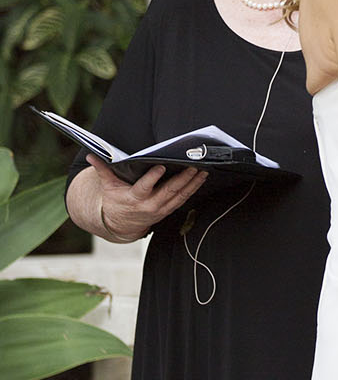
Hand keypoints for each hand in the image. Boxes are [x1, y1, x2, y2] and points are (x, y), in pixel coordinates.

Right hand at [87, 155, 206, 240]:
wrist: (121, 224)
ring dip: (192, 183)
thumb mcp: (107, 186)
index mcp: (134, 199)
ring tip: (202, 170)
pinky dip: (193, 189)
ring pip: (179, 196)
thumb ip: (103, 170)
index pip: (144, 188)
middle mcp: (150, 205)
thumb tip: (92, 155)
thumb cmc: (115, 201)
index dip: (152, 178)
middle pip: (168, 192)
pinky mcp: (168, 210)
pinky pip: (183, 199)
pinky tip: (201, 178)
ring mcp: (161, 209)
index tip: (161, 167)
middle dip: (182, 179)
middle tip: (193, 166)